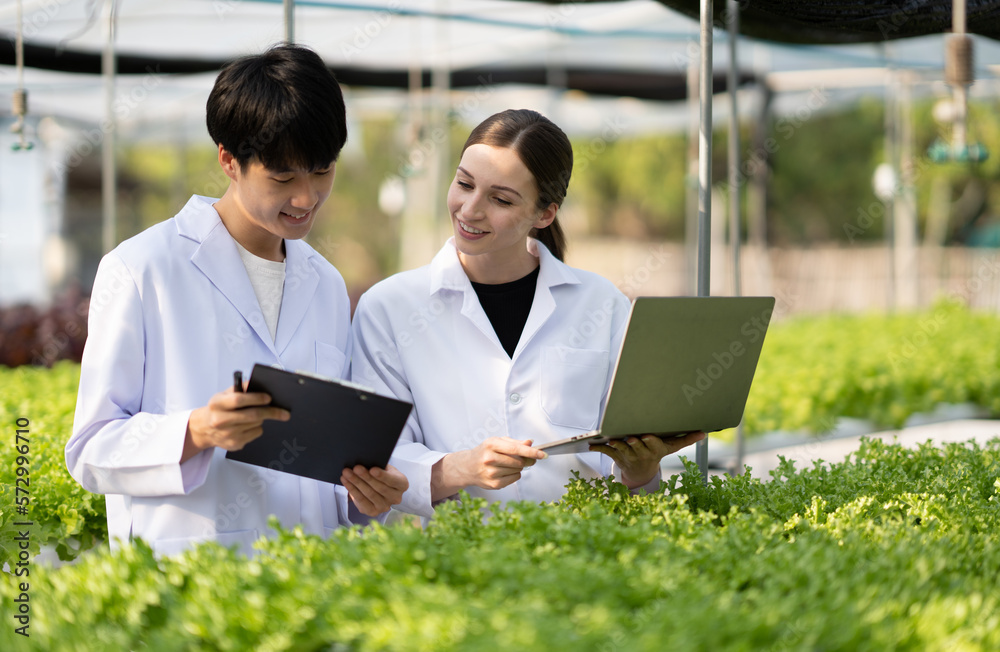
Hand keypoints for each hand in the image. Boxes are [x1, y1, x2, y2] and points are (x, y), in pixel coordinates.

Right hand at [181, 385, 289, 462]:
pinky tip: (249, 425)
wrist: (205, 428)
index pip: (239, 400)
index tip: (269, 398)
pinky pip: (255, 433)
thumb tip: (258, 383)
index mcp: (217, 404)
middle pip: (252, 415)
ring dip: (262, 418)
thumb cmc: (219, 408)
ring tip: (256, 415)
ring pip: (256, 424)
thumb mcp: (225, 394)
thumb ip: (240, 388)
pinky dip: (258, 427)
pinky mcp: (234, 444)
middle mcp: (219, 420)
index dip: (256, 398)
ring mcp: (227, 434)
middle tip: (284, 412)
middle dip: (271, 412)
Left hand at [341, 464, 408, 516]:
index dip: (382, 476)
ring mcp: (385, 507)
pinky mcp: (373, 512)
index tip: (372, 469)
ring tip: (347, 473)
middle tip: (355, 468)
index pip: (393, 480)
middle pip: (380, 488)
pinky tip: (346, 481)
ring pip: (369, 494)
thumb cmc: (382, 473)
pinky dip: (352, 490)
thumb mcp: (385, 467)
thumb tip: (365, 462)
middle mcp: (396, 498)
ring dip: (356, 483)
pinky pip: (361, 501)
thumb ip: (379, 466)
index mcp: (402, 484)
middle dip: (366, 477)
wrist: (379, 485)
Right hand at [431, 437, 546, 499]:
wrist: (467, 467)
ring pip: (518, 470)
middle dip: (526, 460)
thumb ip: (515, 443)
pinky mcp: (494, 484)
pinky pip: (514, 478)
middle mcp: (490, 459)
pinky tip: (505, 471)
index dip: (531, 452)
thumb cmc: (485, 452)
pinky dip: (515, 474)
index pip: (516, 449)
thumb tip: (530, 443)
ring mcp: (491, 473)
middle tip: (524, 458)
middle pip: (519, 461)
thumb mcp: (497, 442)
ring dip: (519, 467)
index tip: (542, 454)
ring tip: (508, 464)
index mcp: (491, 445)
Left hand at [590, 431, 705, 488]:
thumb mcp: (672, 446)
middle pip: (636, 447)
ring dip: (616, 445)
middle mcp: (641, 454)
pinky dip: (598, 449)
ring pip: (621, 450)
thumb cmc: (657, 452)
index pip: (652, 445)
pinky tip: (590, 445)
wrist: (642, 472)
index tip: (647, 436)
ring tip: (611, 440)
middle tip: (630, 437)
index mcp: (654, 450)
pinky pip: (606, 453)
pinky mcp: (616, 457)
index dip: (649, 442)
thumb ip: (686, 439)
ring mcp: (628, 456)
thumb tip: (704, 433)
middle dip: (633, 443)